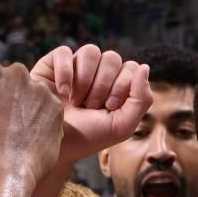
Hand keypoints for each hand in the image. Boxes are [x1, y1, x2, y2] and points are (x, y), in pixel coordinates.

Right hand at [0, 60, 62, 184]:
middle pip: (13, 83)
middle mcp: (17, 72)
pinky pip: (48, 113)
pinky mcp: (56, 109)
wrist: (0, 175)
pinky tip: (29, 141)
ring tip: (16, 137)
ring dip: (26, 111)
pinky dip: (41, 125)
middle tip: (2, 127)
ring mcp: (40, 90)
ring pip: (32, 97)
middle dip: (8, 99)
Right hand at [30, 45, 151, 168]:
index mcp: (116, 86)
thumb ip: (142, 99)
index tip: (109, 107)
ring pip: (91, 51)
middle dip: (103, 86)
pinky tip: (62, 92)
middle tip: (91, 106)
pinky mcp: (53, 65)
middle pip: (112, 58)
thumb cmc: (87, 137)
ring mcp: (75, 67)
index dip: (122, 85)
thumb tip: (144, 66)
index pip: (131, 67)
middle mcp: (97, 74)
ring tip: (75, 101)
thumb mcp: (122, 126)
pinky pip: (64, 52)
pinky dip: (65, 72)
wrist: (55, 145)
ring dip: (85, 80)